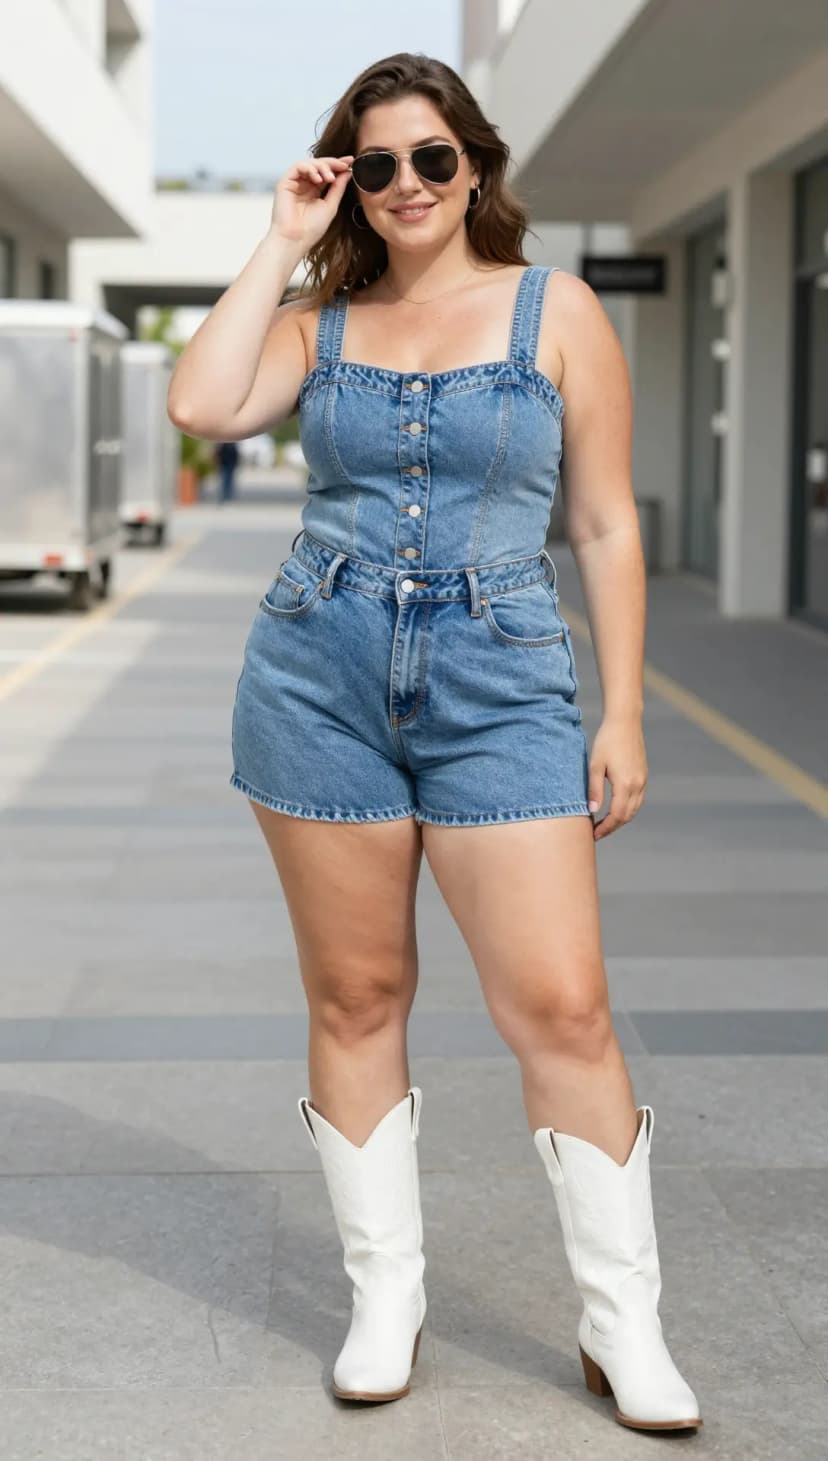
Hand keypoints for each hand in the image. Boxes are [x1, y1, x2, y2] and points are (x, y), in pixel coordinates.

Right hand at [271, 154, 354, 250]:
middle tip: (344, 165)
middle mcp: (304, 185)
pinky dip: (310, 168)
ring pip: (309, 163)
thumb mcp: (330, 205)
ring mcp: (294, 183)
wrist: (295, 240)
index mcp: (314, 191)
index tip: (351, 161)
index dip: (338, 165)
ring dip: (322, 167)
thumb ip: (338, 188)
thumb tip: (347, 171)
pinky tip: (318, 178)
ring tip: (330, 178)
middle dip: (333, 163)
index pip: (327, 173)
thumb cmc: (311, 229)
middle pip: (319, 165)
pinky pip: (298, 166)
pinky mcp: (285, 182)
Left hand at [587, 715, 647, 840]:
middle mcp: (638, 785)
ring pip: (634, 809)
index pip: (617, 816)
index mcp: (625, 784)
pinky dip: (627, 809)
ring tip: (604, 823)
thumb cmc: (607, 741)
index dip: (606, 828)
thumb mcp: (595, 765)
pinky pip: (637, 799)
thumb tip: (592, 810)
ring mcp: (643, 780)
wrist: (625, 722)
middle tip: (597, 832)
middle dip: (612, 827)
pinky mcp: (643, 775)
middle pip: (627, 816)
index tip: (594, 835)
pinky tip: (615, 807)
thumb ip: (594, 789)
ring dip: (621, 819)